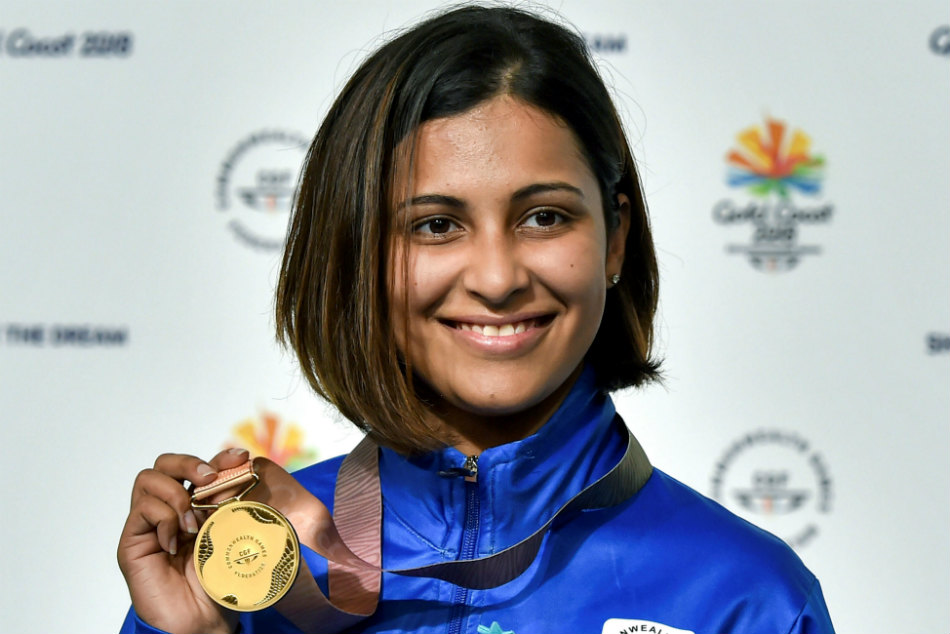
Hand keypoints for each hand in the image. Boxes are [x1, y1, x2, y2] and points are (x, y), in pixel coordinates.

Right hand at [117, 448, 249, 633]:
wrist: (203, 622)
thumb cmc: (219, 583)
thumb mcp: (232, 534)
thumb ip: (230, 503)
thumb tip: (241, 467)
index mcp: (195, 508)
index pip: (198, 469)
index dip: (217, 457)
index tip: (241, 457)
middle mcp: (168, 512)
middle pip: (164, 464)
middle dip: (189, 463)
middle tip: (209, 480)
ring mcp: (147, 526)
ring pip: (148, 479)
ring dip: (176, 495)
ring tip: (192, 524)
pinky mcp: (132, 542)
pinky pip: (141, 509)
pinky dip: (163, 518)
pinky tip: (177, 542)